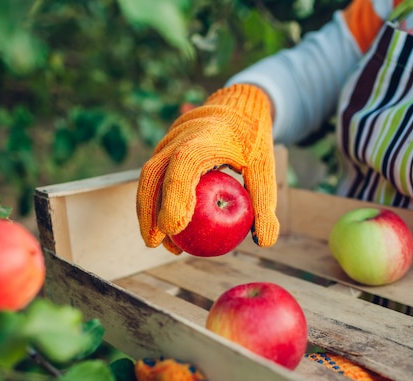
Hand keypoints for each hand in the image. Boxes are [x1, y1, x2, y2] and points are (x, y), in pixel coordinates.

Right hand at [136, 84, 279, 253]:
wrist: (238, 106)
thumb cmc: (252, 140)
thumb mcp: (265, 168)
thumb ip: (264, 202)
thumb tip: (264, 242)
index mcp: (207, 137)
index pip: (184, 165)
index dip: (174, 195)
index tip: (173, 228)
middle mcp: (181, 136)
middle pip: (154, 173)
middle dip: (149, 210)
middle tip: (155, 242)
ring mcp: (169, 140)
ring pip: (148, 176)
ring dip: (147, 210)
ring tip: (159, 242)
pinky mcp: (164, 147)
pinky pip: (153, 176)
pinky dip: (154, 201)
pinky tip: (165, 227)